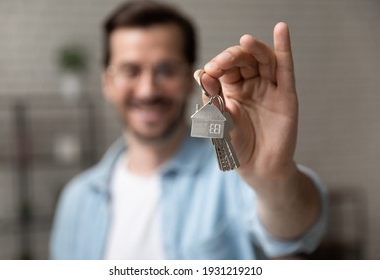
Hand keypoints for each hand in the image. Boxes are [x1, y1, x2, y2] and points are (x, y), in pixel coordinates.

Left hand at [196, 22, 297, 187]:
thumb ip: (213, 100)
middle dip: (231, 57)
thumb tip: (200, 73)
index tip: (208, 73)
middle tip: (220, 64)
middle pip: (244, 60)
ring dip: (254, 48)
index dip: (217, 66)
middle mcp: (251, 85)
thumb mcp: (220, 123)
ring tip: (245, 41)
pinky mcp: (286, 96)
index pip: (225, 68)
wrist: (258, 169)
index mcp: (232, 89)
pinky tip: (281, 29)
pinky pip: (285, 69)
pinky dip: (284, 48)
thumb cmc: (237, 147)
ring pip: (263, 60)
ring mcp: (270, 88)